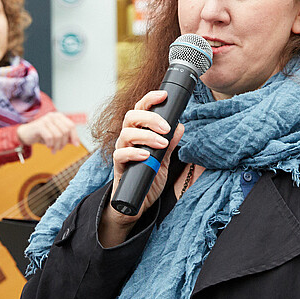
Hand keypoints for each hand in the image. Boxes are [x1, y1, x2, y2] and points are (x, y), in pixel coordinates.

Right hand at [16, 111, 79, 152]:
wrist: (26, 134)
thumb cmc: (42, 135)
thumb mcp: (56, 136)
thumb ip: (66, 138)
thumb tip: (77, 143)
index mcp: (59, 116)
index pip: (71, 125)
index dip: (74, 136)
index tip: (76, 145)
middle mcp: (53, 116)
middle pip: (65, 131)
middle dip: (64, 143)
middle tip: (59, 149)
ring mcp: (46, 120)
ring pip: (58, 135)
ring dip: (57, 145)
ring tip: (53, 149)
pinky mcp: (39, 125)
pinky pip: (50, 137)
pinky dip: (50, 144)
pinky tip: (48, 146)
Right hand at [98, 90, 182, 246]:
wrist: (136, 204)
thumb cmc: (148, 178)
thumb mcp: (164, 159)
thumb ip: (171, 143)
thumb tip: (181, 125)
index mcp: (138, 133)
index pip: (140, 109)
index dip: (150, 99)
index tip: (164, 94)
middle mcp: (127, 139)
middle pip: (131, 116)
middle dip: (150, 117)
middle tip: (166, 128)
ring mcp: (122, 152)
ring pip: (126, 134)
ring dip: (146, 136)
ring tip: (162, 144)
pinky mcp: (118, 168)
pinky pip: (120, 155)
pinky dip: (134, 152)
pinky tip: (146, 155)